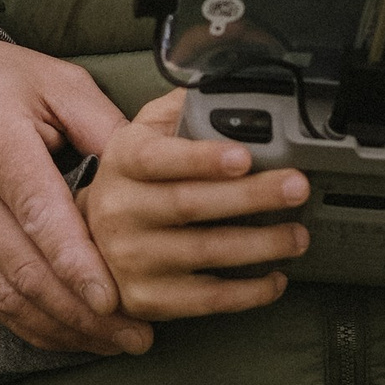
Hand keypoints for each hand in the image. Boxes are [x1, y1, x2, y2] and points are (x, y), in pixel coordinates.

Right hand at [0, 38, 139, 356]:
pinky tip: (72, 336)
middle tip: (137, 336)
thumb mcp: (52, 82)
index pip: (36, 212)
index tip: (112, 299)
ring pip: (4, 296)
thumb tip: (162, 166)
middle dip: (82, 311)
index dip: (74, 261)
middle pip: (23, 268)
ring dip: (61, 328)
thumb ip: (104, 125)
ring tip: (115, 344)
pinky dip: (32, 326)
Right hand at [81, 91, 310, 320]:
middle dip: (251, 196)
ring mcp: (130, 259)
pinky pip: (206, 300)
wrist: (87, 237)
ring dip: (260, 244)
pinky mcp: (145, 299)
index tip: (244, 156)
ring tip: (297, 234)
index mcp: (123, 161)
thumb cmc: (134, 180)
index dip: (202, 158)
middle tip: (296, 188)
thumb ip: (181, 110)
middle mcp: (120, 210)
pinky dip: (247, 292)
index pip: (159, 158)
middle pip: (190, 204)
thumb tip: (229, 84)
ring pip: (204, 252)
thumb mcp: (144, 133)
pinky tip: (275, 278)